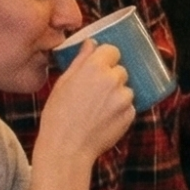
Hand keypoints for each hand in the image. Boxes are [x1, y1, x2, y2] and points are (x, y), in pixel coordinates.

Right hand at [37, 41, 133, 164]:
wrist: (67, 147)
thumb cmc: (58, 115)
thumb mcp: (63, 83)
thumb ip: (80, 61)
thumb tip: (91, 42)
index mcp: (94, 68)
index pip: (112, 50)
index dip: (107, 57)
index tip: (101, 64)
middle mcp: (113, 80)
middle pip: (121, 70)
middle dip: (111, 77)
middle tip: (95, 91)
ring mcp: (124, 98)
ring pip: (126, 88)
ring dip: (117, 94)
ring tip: (98, 107)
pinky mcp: (131, 114)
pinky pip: (129, 105)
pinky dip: (120, 109)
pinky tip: (104, 117)